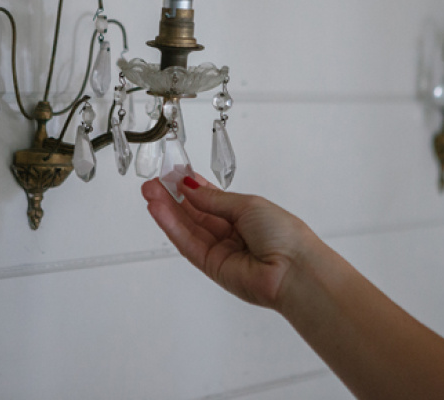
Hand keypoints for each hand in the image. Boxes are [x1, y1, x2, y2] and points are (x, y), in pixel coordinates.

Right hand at [141, 175, 313, 308]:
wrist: (294, 270)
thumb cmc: (283, 234)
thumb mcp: (247, 205)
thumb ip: (213, 199)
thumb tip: (189, 186)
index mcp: (245, 216)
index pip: (211, 199)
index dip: (191, 185)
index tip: (172, 173)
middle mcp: (231, 233)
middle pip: (195, 213)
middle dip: (173, 196)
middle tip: (152, 182)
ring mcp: (220, 251)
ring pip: (187, 227)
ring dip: (167, 210)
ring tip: (149, 192)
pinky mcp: (211, 267)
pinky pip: (187, 243)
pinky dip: (171, 226)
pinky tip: (158, 210)